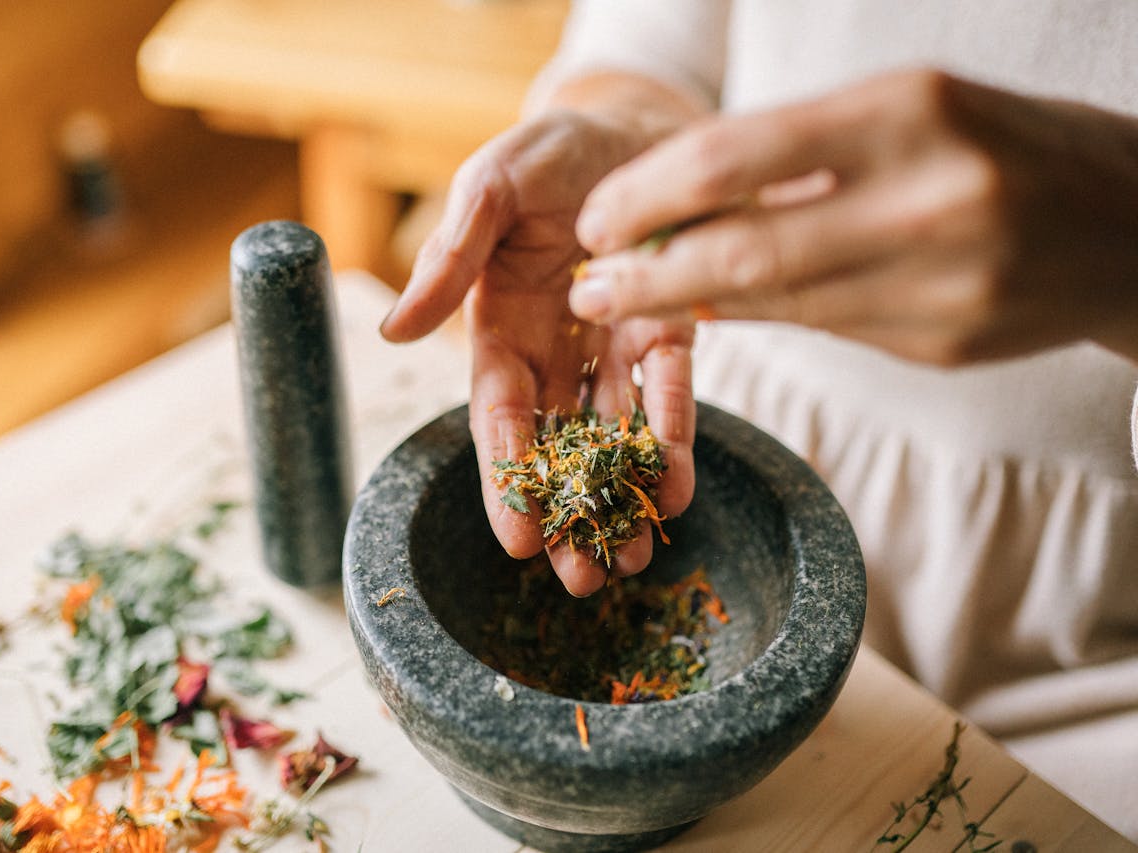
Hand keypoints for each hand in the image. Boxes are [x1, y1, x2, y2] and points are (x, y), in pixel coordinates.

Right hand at [381, 107, 697, 595]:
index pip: (498, 415)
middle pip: (558, 445)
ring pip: (615, 435)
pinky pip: (672, 391)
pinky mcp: (672, 329)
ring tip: (633, 561)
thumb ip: (448, 259)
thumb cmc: (547, 149)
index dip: (504, 477)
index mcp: (499, 326)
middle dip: (567, 513)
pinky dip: (674, 438)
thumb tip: (391, 331)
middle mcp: (556, 348)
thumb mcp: (489, 190)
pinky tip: (676, 491)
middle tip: (581, 581)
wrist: (630, 120)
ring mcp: (615, 344)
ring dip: (622, 498)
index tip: (513, 539)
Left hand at [569, 68, 1137, 364]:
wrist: (1134, 223)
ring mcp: (943, 281)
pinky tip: (711, 314)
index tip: (595, 218)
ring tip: (626, 305)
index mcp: (910, 111)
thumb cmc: (1000, 145)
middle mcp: (928, 197)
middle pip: (742, 249)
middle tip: (586, 289)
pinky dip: (758, 320)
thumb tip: (678, 206)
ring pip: (776, 303)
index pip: (733, 157)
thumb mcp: (909, 113)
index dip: (646, 194)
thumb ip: (799, 158)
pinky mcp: (944, 342)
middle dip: (645, 274)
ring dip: (686, 308)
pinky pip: (822, 331)